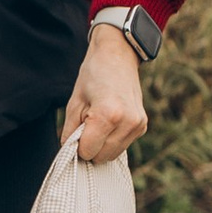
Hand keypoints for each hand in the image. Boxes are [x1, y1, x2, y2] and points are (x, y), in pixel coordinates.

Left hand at [62, 23, 148, 164]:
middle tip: (86, 124)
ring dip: (102, 145)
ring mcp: (138, 125)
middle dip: (90, 147)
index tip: (76, 130)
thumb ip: (70, 132)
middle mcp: (127, 122)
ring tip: (99, 121)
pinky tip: (110, 121)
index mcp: (108, 115)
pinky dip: (112, 140)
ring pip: (112, 155)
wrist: (117, 55)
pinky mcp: (143, 126)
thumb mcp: (74, 103)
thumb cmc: (93, 76)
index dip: (77, 145)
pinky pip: (122, 146)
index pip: (87, 151)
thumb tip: (69, 154)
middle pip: (101, 157)